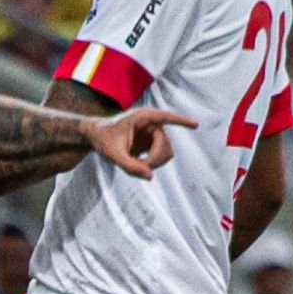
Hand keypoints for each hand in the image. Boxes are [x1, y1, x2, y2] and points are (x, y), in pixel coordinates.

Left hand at [84, 107, 199, 178]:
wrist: (96, 137)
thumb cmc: (103, 140)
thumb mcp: (112, 154)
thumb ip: (129, 166)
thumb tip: (150, 176)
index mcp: (142, 117)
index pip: (166, 118)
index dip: (181, 121)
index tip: (196, 125)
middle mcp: (152, 123)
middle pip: (166, 145)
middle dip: (155, 160)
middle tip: (139, 168)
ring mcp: (154, 133)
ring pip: (167, 153)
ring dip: (154, 163)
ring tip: (136, 166)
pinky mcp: (153, 143)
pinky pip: (161, 158)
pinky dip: (151, 165)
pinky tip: (138, 164)